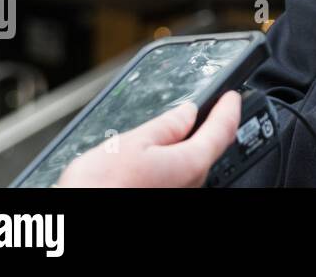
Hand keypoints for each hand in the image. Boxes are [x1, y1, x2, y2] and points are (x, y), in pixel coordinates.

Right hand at [55, 90, 242, 186]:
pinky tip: (155, 162)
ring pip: (192, 166)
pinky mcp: (166, 200)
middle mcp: (192, 184)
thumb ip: (165, 126)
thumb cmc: (102, 187)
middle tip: (205, 110)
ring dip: (186, 148)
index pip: (222, 129)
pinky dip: (172, 165)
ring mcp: (180, 195)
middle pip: (208, 149)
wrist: (83, 217)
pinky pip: (177, 179)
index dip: (228, 108)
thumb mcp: (132, 143)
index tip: (232, 97)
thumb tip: (186, 112)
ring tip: (171, 135)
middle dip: (206, 128)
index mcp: (190, 162)